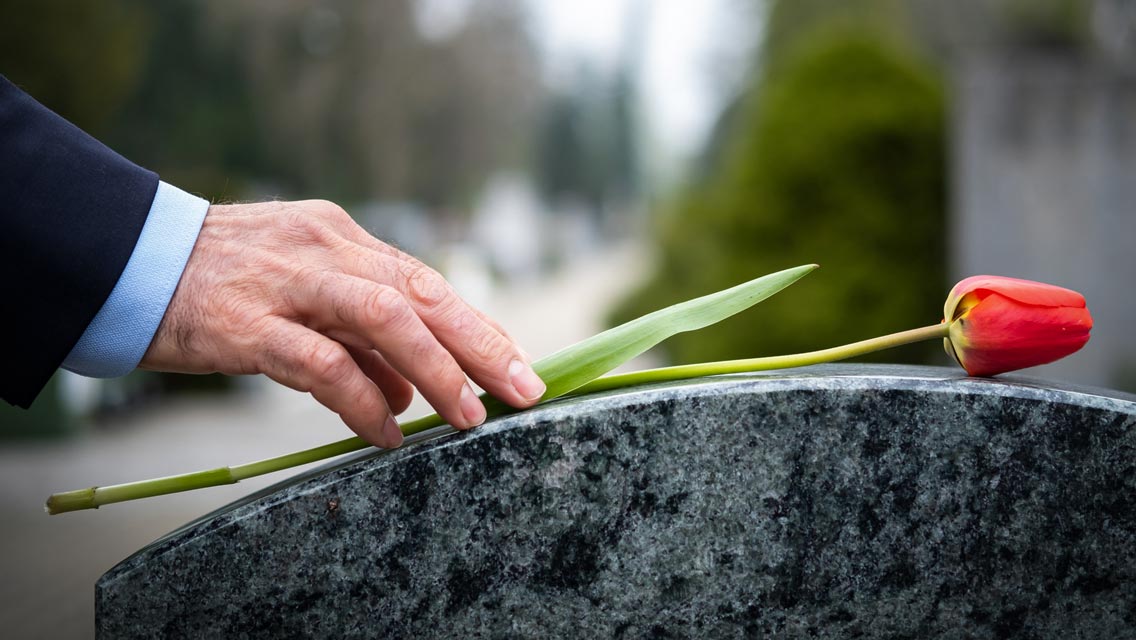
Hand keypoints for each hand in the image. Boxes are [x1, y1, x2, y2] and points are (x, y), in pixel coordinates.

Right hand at [141, 200, 545, 447]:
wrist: (127, 261)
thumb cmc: (222, 283)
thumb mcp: (301, 292)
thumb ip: (359, 337)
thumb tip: (413, 392)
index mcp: (342, 238)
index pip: (426, 281)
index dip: (478, 325)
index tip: (519, 363)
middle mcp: (326, 250)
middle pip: (422, 293)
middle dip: (481, 343)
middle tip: (523, 389)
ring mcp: (288, 283)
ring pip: (385, 318)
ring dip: (437, 369)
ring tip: (467, 416)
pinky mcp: (247, 323)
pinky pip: (321, 364)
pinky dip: (362, 401)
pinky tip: (386, 432)